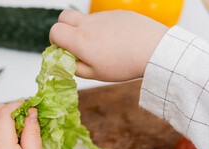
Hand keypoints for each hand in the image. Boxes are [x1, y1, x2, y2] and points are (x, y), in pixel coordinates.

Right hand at [49, 9, 168, 81]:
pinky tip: (118, 40)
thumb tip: (66, 62)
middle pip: (64, 16)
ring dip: (86, 29)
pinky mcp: (118, 13)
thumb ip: (76, 68)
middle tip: (75, 42)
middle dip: (64, 28)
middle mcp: (88, 23)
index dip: (55, 41)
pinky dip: (104, 27)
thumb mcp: (96, 74)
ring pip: (85, 18)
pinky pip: (104, 18)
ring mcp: (103, 16)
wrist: (154, 49)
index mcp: (80, 40)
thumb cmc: (124, 64)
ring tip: (102, 45)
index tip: (64, 50)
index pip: (54, 31)